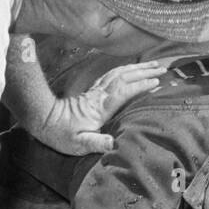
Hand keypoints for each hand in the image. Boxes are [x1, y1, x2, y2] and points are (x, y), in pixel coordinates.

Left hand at [33, 61, 162, 154]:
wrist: (45, 122)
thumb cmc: (62, 135)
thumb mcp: (78, 144)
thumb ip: (96, 143)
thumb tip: (115, 143)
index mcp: (100, 108)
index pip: (123, 91)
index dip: (140, 86)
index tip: (156, 82)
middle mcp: (100, 95)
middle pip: (124, 76)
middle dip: (144, 71)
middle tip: (163, 68)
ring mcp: (97, 91)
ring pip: (119, 72)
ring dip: (137, 67)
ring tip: (154, 64)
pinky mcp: (94, 91)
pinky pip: (113, 75)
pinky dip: (126, 69)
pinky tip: (133, 68)